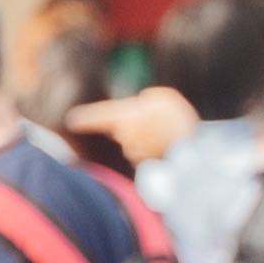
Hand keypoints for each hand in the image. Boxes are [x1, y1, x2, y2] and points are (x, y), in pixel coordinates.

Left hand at [70, 84, 201, 164]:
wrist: (190, 149)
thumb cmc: (175, 119)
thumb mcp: (162, 96)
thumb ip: (147, 98)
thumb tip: (143, 103)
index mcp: (122, 117)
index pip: (96, 117)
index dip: (83, 118)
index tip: (72, 120)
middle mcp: (123, 137)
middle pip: (120, 130)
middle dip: (131, 126)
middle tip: (154, 119)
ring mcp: (133, 154)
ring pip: (134, 143)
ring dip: (144, 138)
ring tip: (166, 132)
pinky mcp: (145, 166)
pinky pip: (146, 155)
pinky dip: (153, 150)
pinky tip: (169, 145)